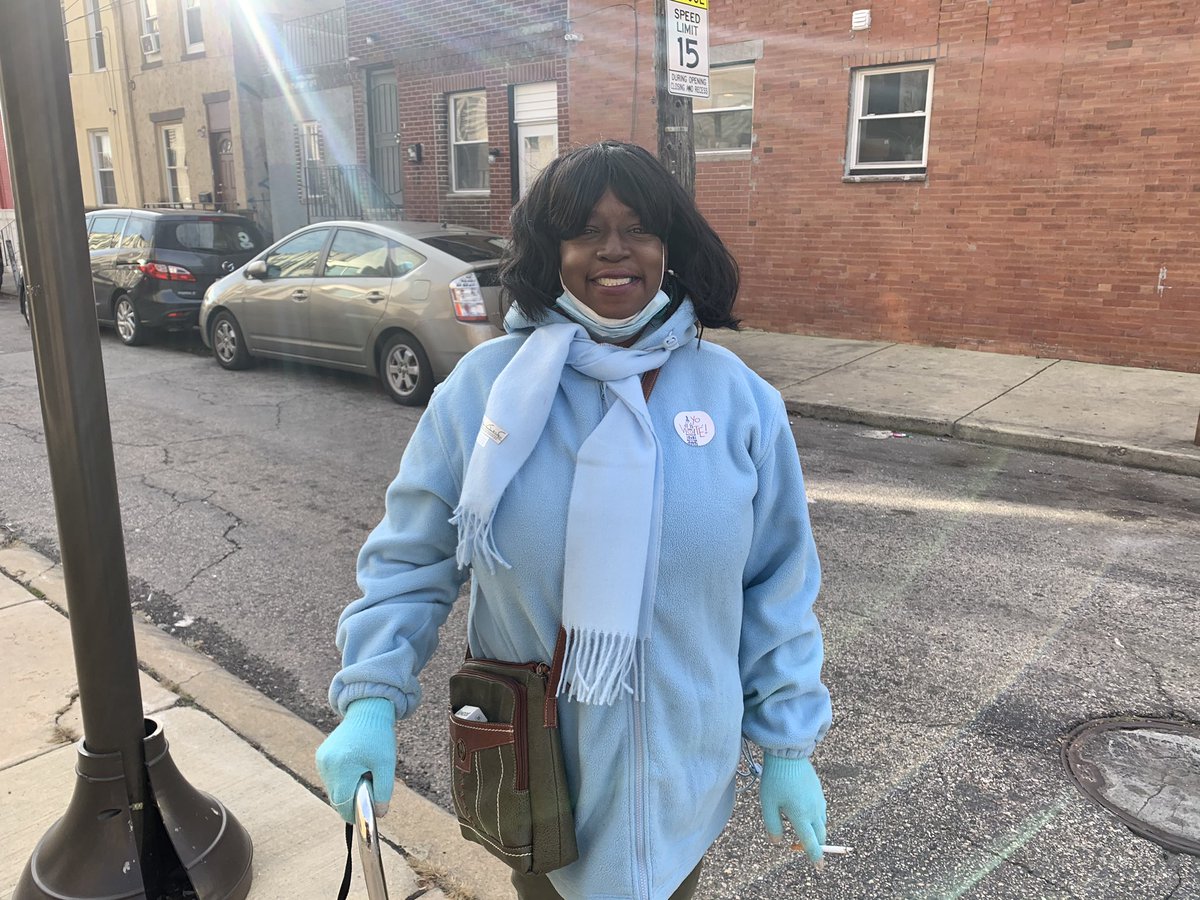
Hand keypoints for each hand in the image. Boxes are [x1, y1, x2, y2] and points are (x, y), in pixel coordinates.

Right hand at [315, 697, 396, 822]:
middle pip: (336, 798)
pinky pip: (330, 777)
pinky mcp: (321, 756)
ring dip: (346, 789)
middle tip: (368, 790)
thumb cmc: (379, 737)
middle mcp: (327, 765)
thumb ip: (382, 791)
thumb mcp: (386, 765)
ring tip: (363, 773)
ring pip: (332, 788)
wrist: (367, 711)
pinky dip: (341, 779)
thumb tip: (379, 814)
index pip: (343, 803)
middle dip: (352, 800)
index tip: (366, 814)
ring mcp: (322, 760)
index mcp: (343, 768)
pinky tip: (354, 766)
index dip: (354, 813)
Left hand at [759, 754, 826, 862]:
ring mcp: (819, 801)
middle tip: (801, 848)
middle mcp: (814, 811)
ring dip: (815, 831)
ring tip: (801, 829)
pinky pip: (821, 811)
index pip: (811, 843)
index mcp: (802, 817)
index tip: (819, 867)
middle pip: (820, 836)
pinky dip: (816, 819)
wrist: (788, 755)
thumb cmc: (776, 780)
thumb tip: (777, 842)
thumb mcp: (768, 805)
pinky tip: (803, 812)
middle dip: (815, 845)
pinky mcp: (819, 792)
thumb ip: (773, 826)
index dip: (815, 857)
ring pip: (822, 823)